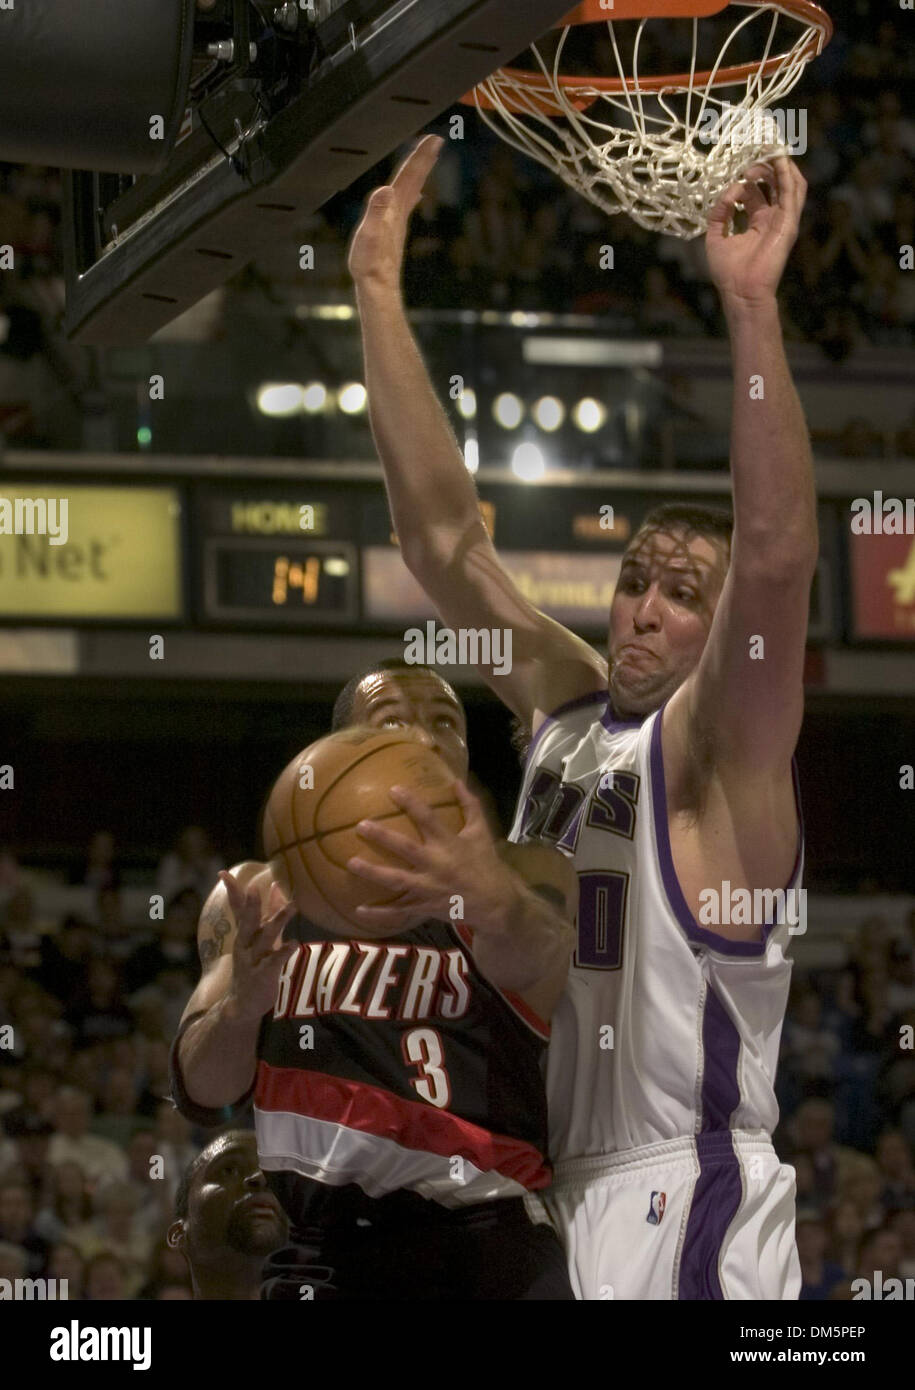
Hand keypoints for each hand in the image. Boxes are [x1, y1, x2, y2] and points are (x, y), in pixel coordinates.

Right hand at [219, 870, 296, 1021]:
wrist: (243, 1003)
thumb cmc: (256, 965)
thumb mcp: (263, 937)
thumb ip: (271, 912)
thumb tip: (276, 886)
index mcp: (244, 934)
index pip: (237, 909)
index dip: (232, 891)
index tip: (223, 873)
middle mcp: (245, 945)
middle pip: (248, 921)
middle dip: (251, 904)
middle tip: (254, 887)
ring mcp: (252, 960)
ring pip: (264, 938)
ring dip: (278, 921)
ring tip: (292, 906)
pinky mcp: (262, 975)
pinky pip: (273, 961)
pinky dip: (284, 951)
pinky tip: (294, 943)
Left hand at [346, 781, 510, 931]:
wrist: (496, 903)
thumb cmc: (486, 864)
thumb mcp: (481, 832)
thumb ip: (470, 805)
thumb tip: (457, 780)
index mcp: (450, 844)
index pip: (428, 819)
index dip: (411, 804)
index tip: (392, 790)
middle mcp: (437, 864)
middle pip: (406, 849)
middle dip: (383, 837)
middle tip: (361, 825)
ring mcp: (429, 887)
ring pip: (397, 880)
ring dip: (373, 872)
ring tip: (351, 863)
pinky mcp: (425, 906)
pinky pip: (400, 910)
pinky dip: (380, 912)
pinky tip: (359, 910)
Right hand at [347, 133, 443, 288]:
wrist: (377, 288)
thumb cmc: (370, 264)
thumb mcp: (368, 236)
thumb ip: (376, 212)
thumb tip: (385, 190)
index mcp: (393, 209)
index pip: (409, 176)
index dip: (420, 156)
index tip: (434, 138)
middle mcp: (399, 213)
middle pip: (414, 180)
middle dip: (423, 159)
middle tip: (436, 140)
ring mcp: (398, 222)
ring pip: (412, 190)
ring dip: (419, 173)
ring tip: (426, 159)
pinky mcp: (395, 232)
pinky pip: (407, 205)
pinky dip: (413, 193)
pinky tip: (417, 195)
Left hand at [705, 156, 806, 313]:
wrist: (741, 293)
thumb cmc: (729, 272)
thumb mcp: (715, 236)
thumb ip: (719, 212)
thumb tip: (730, 189)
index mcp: (758, 220)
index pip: (757, 189)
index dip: (747, 174)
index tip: (736, 161)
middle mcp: (773, 217)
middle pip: (775, 182)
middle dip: (766, 163)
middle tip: (752, 150)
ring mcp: (783, 219)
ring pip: (789, 183)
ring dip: (780, 164)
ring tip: (768, 147)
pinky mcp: (789, 223)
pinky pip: (792, 193)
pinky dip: (787, 174)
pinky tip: (779, 158)